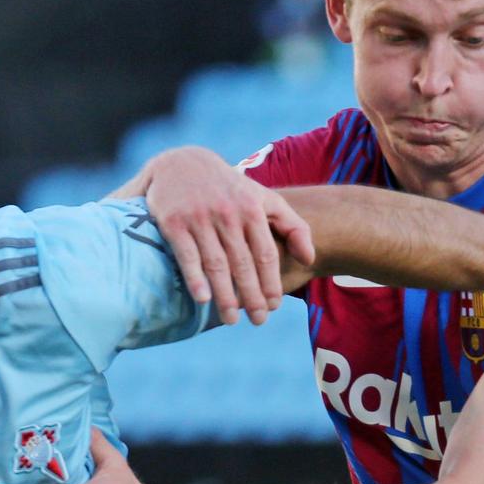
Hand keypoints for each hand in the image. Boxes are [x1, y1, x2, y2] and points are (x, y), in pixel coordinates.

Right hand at [142, 147, 315, 324]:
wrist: (181, 163)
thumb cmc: (229, 189)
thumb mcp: (264, 198)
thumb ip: (292, 225)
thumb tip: (309, 259)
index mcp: (251, 209)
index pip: (265, 254)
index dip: (271, 282)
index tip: (274, 305)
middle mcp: (227, 214)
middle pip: (243, 263)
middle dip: (252, 296)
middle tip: (259, 320)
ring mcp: (199, 218)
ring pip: (217, 264)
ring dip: (226, 296)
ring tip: (233, 319)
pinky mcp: (173, 222)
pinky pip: (187, 256)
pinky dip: (195, 278)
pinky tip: (203, 300)